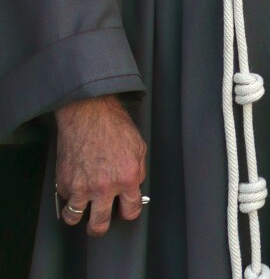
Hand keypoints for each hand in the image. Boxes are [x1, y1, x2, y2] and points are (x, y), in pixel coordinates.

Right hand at [55, 95, 146, 235]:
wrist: (88, 111)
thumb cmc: (114, 124)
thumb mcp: (138, 146)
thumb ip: (138, 171)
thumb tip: (135, 188)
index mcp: (127, 178)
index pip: (131, 211)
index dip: (129, 211)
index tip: (125, 209)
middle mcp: (104, 186)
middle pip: (100, 224)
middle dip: (100, 225)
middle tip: (100, 220)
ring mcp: (81, 186)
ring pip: (75, 218)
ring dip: (79, 215)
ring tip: (82, 208)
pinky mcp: (64, 181)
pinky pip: (64, 199)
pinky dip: (68, 195)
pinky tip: (75, 183)